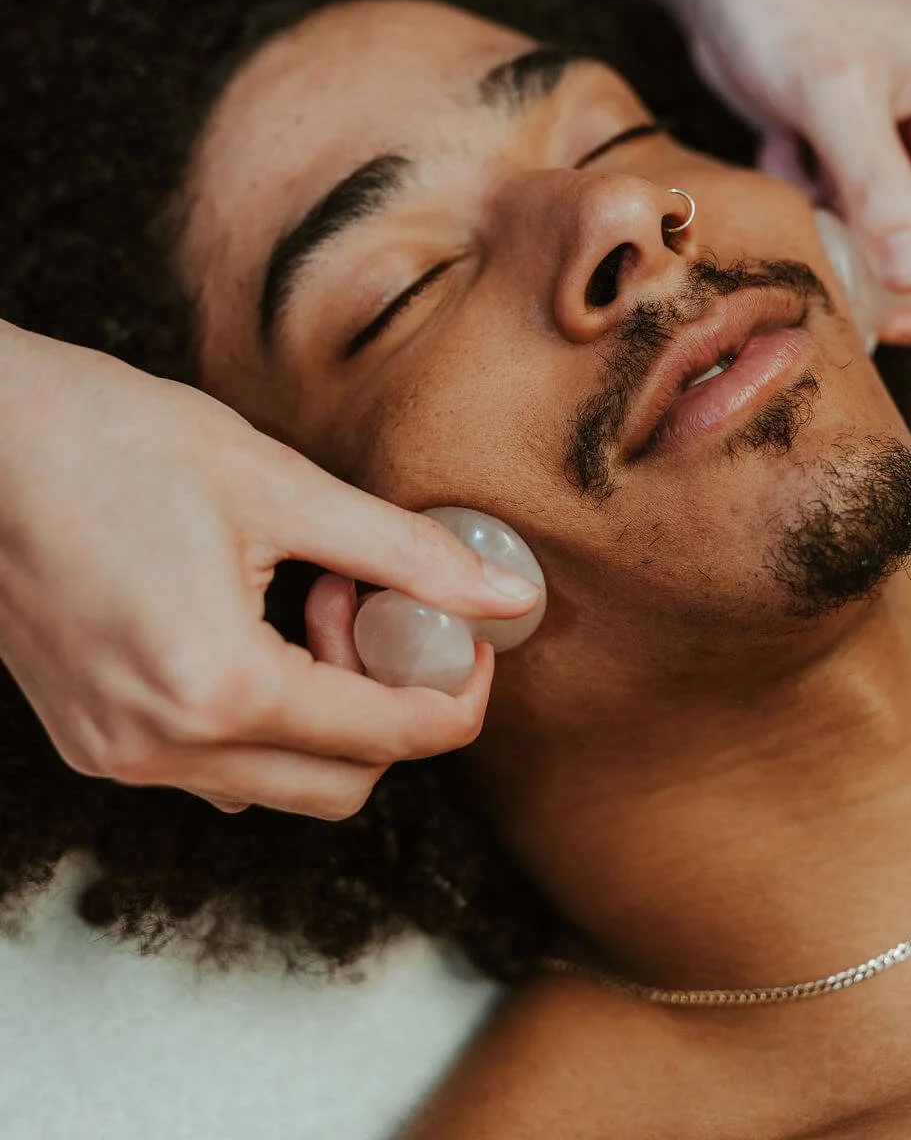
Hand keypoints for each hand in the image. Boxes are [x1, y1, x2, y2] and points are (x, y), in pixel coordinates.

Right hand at [0, 325, 535, 818]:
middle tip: (375, 605)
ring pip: (275, 784)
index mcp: (215, 687)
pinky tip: (254, 626)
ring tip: (308, 601)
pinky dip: (262, 718)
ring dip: (324, 713)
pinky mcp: (91, 737)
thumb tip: (503, 596)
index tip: (474, 641)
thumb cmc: (112, 441)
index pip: (386, 738)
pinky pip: (213, 767)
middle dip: (389, 705)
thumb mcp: (278, 485)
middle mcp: (160, 746)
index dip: (456, 694)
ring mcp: (116, 752)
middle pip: (340, 785)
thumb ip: (403, 551)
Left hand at [480, 0, 910, 352]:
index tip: (893, 328)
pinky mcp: (859, 159)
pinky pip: (854, 224)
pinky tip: (785, 158)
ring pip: (901, 249)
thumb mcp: (832, 92)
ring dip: (853, 252)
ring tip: (805, 206)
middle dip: (899, 284)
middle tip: (836, 289)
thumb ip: (880, 188)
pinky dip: (818, 217)